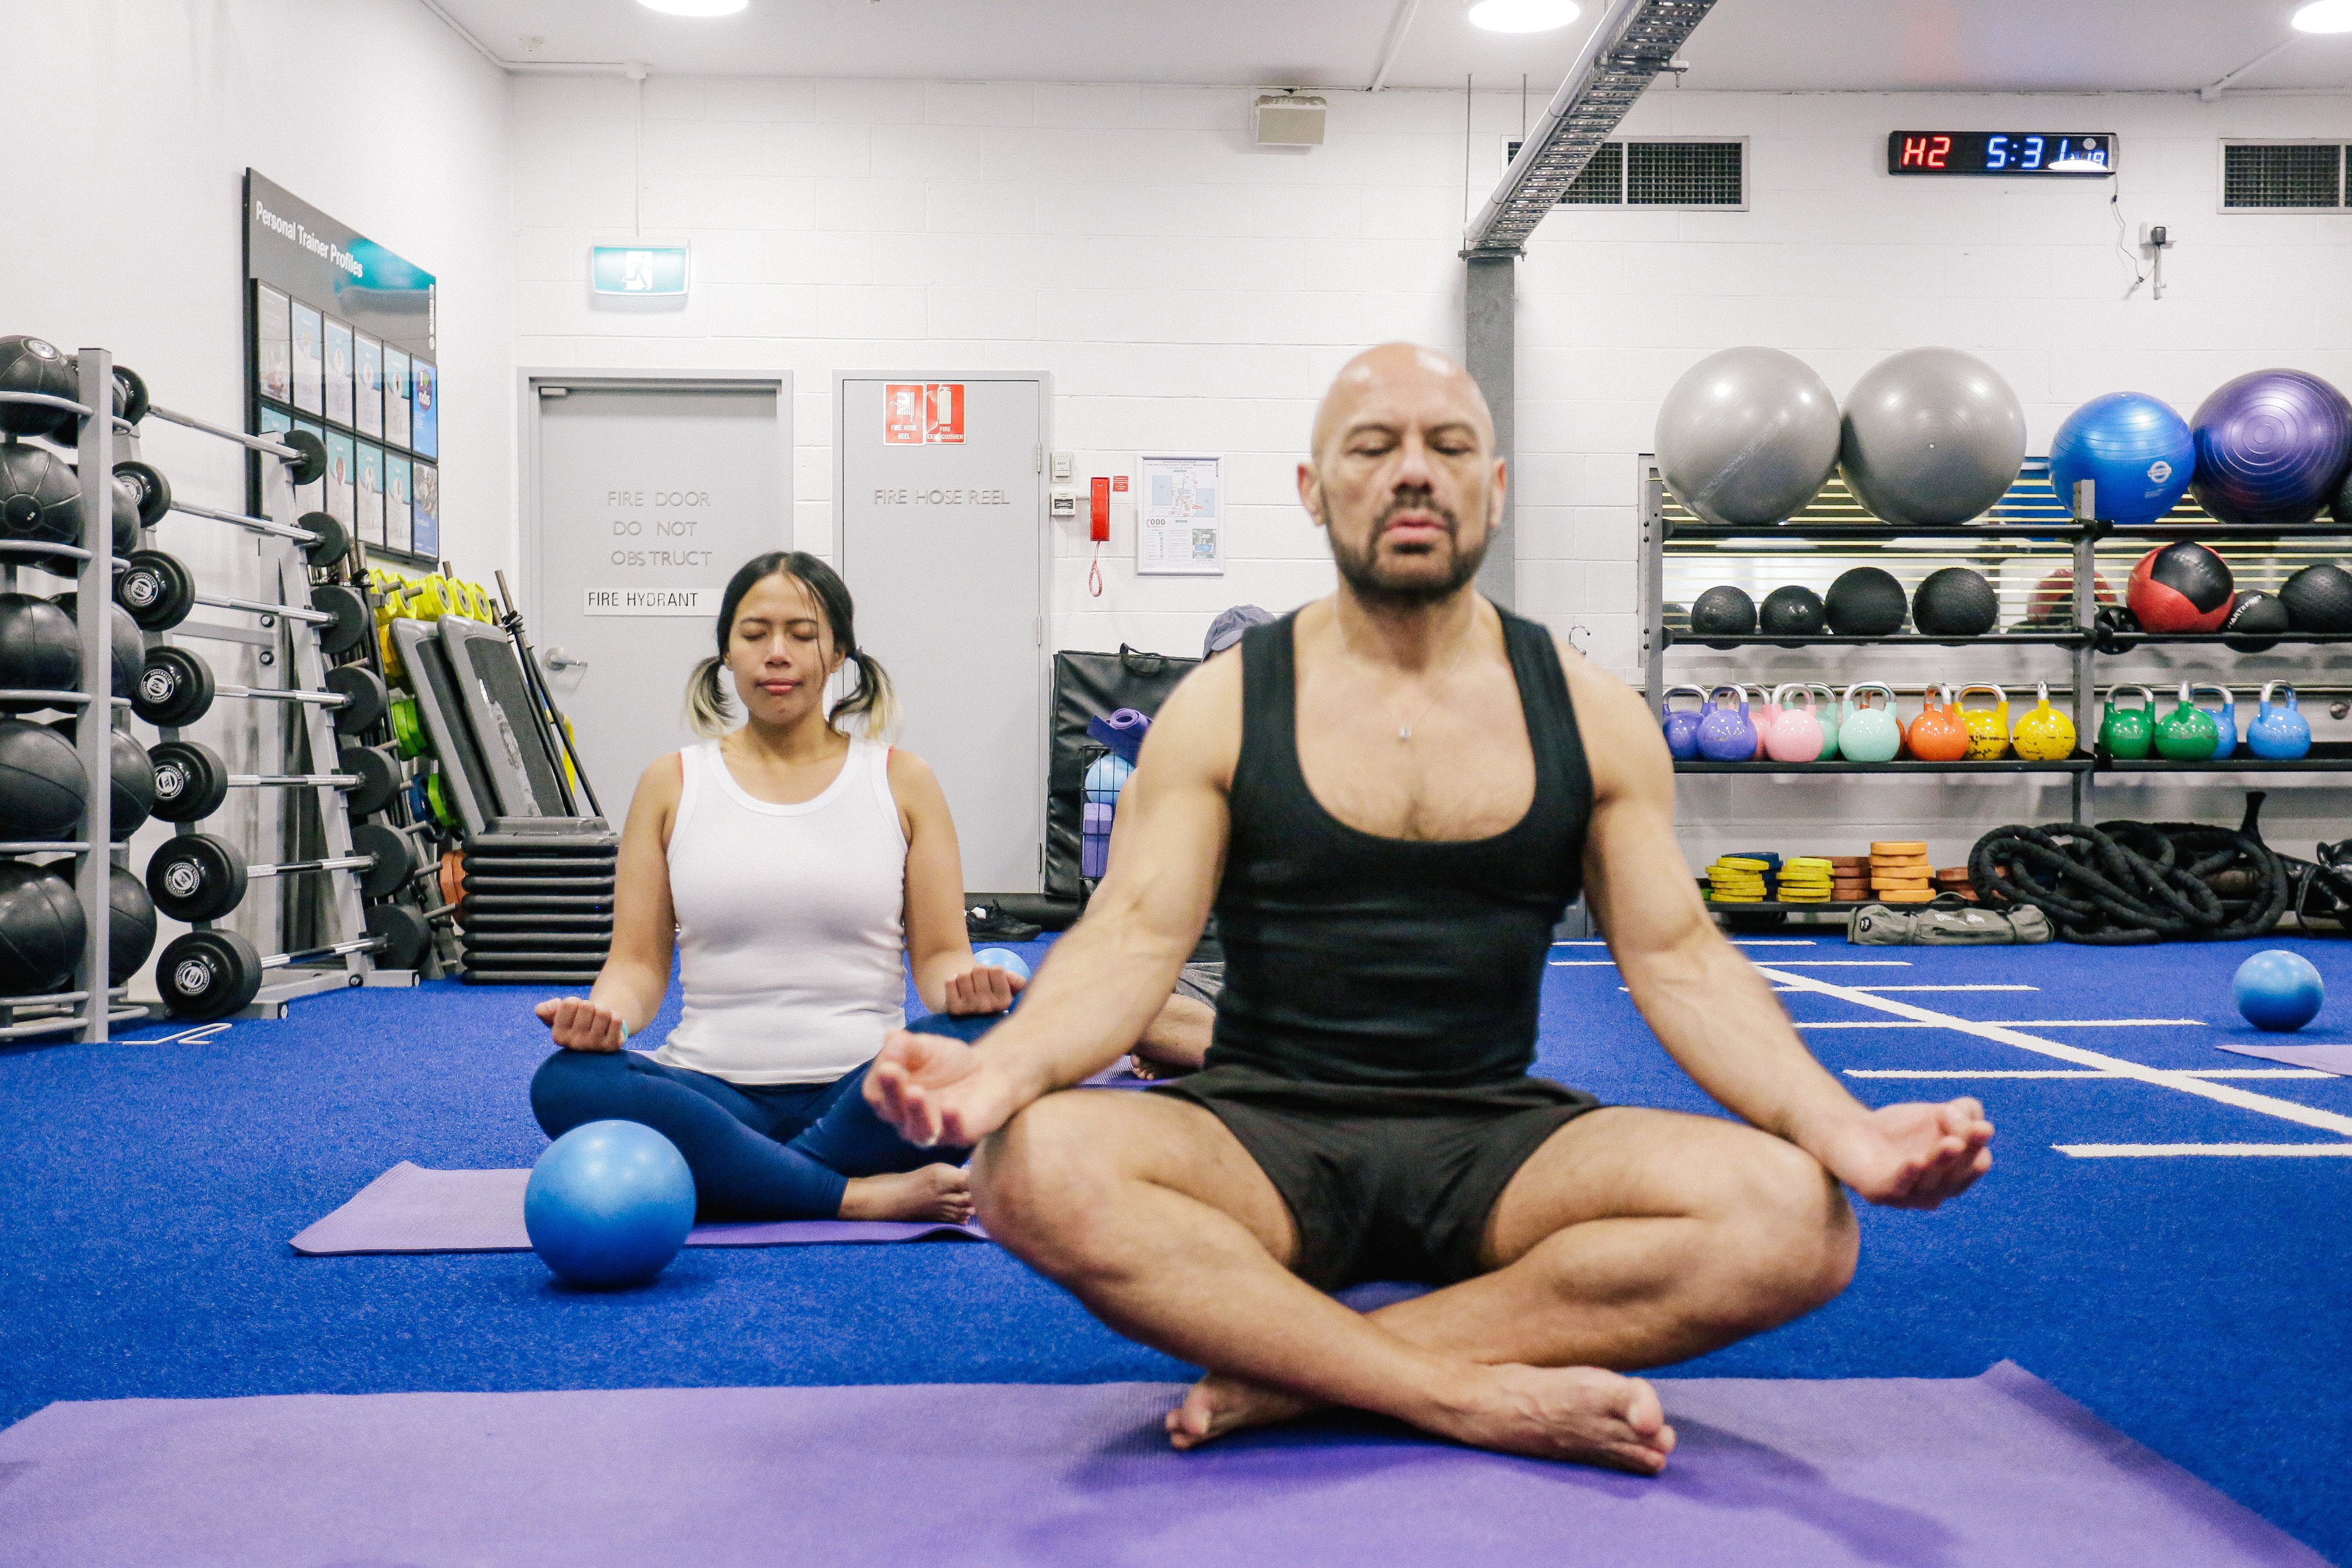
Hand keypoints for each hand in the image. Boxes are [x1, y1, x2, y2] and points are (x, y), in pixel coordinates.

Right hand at [535, 996, 627, 1052]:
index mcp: (558, 1036)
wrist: (598, 1034)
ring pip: (603, 1012)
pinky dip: (615, 1016)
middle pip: (587, 1006)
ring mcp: (594, 1047)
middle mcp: (574, 1044)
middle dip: (589, 1006)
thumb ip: (546, 1010)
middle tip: (589, 1017)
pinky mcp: (612, 1046)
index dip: (574, 1002)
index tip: (575, 1012)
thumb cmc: (575, 1022)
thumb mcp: (557, 1015)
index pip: (569, 1003)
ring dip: (603, 1011)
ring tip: (599, 1021)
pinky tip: (609, 1026)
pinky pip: (616, 1020)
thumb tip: (547, 1007)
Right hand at [864, 1029, 1021, 1147]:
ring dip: (916, 1112)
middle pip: (892, 1112)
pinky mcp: (961, 1134)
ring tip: (917, 1093)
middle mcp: (907, 1118)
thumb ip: (905, 1044)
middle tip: (891, 1072)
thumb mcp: (925, 1045)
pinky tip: (950, 1108)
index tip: (887, 1062)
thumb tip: (890, 1039)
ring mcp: (933, 1130)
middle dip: (892, 1092)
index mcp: (892, 1097)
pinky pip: (954, 1133)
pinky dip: (951, 1121)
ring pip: (918, 1130)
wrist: (989, 1072)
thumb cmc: (948, 1061)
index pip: (875, 1093)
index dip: (878, 1080)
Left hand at [941, 962, 1023, 1016]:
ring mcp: (970, 1010)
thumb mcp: (1010, 986)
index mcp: (1005, 1003)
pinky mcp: (954, 1009)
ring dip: (965, 977)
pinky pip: (950, 982)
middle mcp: (989, 1008)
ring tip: (969, 987)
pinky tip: (958, 990)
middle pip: (979, 969)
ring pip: (963, 975)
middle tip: (980, 983)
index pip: (997, 969)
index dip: (993, 970)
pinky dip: (952, 981)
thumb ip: (1017, 980)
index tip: (993, 980)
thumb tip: (1009, 977)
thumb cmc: (993, 991)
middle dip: (979, 971)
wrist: (971, 1007)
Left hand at [1814, 1098, 1992, 1209]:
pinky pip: (1897, 1187)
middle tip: (1966, 1136)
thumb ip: (1965, 1111)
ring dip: (1940, 1162)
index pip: (1977, 1163)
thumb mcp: (1939, 1112)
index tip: (1977, 1124)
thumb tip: (1972, 1122)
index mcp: (1954, 1174)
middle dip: (1964, 1156)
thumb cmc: (1900, 1128)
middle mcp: (1936, 1191)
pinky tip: (1916, 1161)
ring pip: (1930, 1182)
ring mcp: (1908, 1196)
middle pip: (1957, 1175)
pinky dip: (1908, 1175)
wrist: (1850, 1131)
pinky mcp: (1879, 1193)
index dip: (1978, 1143)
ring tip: (1950, 1143)